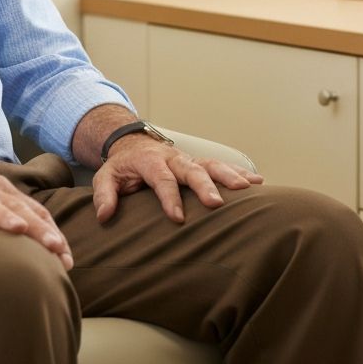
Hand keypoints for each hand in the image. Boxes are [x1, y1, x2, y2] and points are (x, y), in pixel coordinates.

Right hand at [0, 172, 73, 268]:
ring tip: (21, 231)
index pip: (34, 211)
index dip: (52, 232)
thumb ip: (9, 220)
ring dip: (5, 218)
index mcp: (1, 190)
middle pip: (17, 209)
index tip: (68, 258)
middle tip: (58, 249)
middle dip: (39, 229)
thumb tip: (40, 248)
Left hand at [92, 135, 263, 223]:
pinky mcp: (199, 163)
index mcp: (151, 161)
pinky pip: (221, 166)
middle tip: (216, 203)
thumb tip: (104, 215)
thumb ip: (105, 194)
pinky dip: (239, 172)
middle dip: (204, 186)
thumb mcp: (106, 176)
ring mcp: (189, 160)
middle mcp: (174, 158)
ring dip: (229, 176)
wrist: (133, 145)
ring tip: (247, 189)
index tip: (178, 218)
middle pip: (191, 170)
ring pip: (211, 165)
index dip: (169, 198)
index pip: (161, 180)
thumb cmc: (122, 166)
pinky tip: (258, 182)